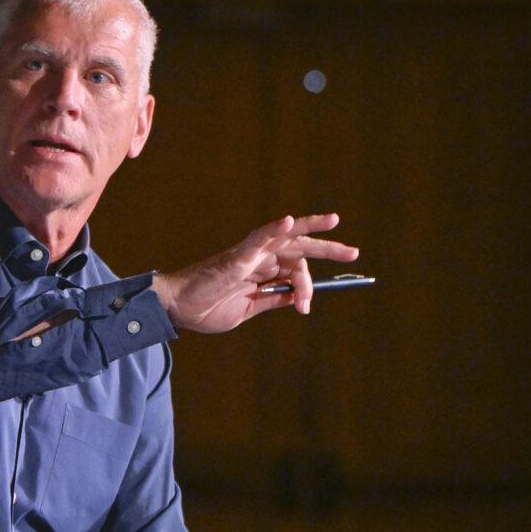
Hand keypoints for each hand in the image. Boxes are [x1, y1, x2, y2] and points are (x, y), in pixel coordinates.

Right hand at [153, 214, 359, 329]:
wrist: (177, 310)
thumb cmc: (206, 309)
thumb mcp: (249, 309)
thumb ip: (272, 300)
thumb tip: (296, 297)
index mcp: (261, 273)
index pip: (295, 270)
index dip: (306, 287)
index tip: (305, 308)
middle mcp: (258, 259)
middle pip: (298, 248)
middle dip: (327, 248)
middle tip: (353, 253)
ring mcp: (248, 256)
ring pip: (284, 237)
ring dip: (310, 229)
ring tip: (334, 223)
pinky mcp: (235, 258)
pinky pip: (256, 240)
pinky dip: (272, 229)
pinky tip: (288, 221)